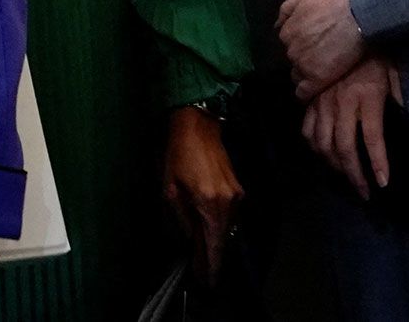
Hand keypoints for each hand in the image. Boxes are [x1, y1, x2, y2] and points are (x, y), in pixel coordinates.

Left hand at [162, 106, 242, 279]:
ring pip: (227, 228)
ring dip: (214, 241)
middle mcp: (229, 204)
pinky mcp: (238, 191)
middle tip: (202, 273)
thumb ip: (181, 218)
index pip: (213, 246)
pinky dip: (218, 225)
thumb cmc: (178, 156)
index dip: (209, 265)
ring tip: (201, 254)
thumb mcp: (170, 190)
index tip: (205, 280)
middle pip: (223, 240)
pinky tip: (207, 230)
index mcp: (210, 205)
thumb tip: (189, 239)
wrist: (198, 128)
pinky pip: (229, 215)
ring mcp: (237, 197)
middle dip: (211, 257)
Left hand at [277, 0, 366, 97]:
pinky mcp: (317, 79)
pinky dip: (305, 94)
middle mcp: (291, 50)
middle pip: (293, 59)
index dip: (299, 45)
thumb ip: (287, 10)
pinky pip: (304, 92)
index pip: (288, 43)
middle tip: (318, 58)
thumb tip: (277, 25)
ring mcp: (303, 65)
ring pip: (298, 74)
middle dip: (302, 59)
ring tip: (319, 73)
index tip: (310, 46)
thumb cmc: (334, 3)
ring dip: (305, 74)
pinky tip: (310, 94)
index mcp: (287, 32)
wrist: (356, 17)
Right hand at [300, 56, 403, 199]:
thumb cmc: (373, 51)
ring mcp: (323, 102)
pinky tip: (322, 154)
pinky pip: (306, 127)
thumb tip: (402, 122)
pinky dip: (313, 145)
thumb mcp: (392, 73)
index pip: (373, 139)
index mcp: (367, 98)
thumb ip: (396, 99)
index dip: (378, 164)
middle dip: (354, 174)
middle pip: (345, 147)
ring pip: (323, 142)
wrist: (345, 27)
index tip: (382, 183)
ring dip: (334, 165)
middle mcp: (343, 103)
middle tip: (363, 192)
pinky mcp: (311, 98)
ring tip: (345, 177)